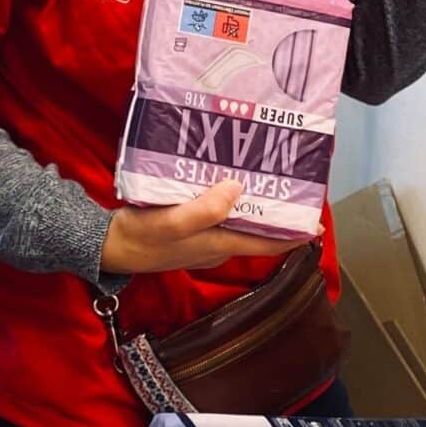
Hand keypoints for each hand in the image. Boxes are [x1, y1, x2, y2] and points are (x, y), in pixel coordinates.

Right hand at [99, 181, 304, 273]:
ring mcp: (201, 240)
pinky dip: (227, 202)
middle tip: (290, 185)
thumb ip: (205, 209)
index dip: (294, 235)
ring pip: (237, 223)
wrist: (108, 248)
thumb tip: (238, 188)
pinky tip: (222, 183)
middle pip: (256, 232)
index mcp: (220, 244)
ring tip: (263, 178)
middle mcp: (216, 245)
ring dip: (253, 206)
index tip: (318, 221)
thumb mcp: (172, 222)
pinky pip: (216, 216)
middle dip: (276, 214)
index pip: (268, 243)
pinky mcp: (186, 230)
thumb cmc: (141, 236)